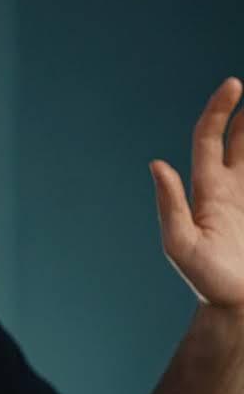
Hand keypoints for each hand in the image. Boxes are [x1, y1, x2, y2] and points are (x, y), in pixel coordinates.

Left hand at [150, 77, 243, 311]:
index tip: (234, 85)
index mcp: (207, 190)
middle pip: (236, 141)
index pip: (209, 139)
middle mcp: (228, 189)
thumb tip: (157, 164)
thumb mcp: (181, 243)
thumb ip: (170, 205)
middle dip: (243, 115)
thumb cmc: (204, 279)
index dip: (218, 111)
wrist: (236, 308)